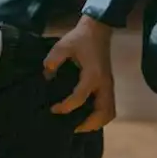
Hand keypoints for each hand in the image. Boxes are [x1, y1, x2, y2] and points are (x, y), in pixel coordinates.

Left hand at [44, 15, 114, 131]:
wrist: (98, 30)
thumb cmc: (80, 38)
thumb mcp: (63, 46)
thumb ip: (53, 60)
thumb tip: (46, 76)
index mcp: (92, 75)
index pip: (81, 97)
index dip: (66, 107)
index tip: (53, 109)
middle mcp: (104, 84)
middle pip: (103, 112)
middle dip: (88, 123)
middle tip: (71, 127)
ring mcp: (109, 86)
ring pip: (109, 112)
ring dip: (96, 122)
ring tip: (79, 126)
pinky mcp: (109, 86)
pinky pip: (109, 107)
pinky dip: (99, 116)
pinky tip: (86, 117)